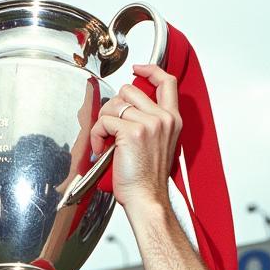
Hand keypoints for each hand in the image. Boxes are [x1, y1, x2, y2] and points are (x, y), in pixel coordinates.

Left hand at [89, 64, 181, 214]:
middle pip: (130, 89)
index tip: (138, 69)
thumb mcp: (159, 146)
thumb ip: (151, 124)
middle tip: (110, 127)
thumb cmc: (148, 180)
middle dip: (114, 105)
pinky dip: (96, 135)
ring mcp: (148, 124)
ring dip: (103, 121)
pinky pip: (104, 121)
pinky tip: (100, 150)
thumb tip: (127, 110)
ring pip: (115, 104)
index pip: (167, 82)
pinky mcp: (131, 132)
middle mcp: (163, 118)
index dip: (150, 70)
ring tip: (104, 141)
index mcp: (172, 120)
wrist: (147, 200)